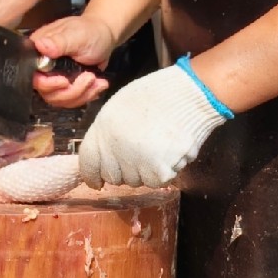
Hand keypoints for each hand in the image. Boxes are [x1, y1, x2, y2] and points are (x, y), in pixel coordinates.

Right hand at [28, 15, 115, 106]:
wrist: (104, 35)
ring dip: (82, 94)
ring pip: (61, 99)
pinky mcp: (66, 86)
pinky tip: (99, 84)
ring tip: (96, 79)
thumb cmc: (90, 31)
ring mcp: (54, 78)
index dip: (48, 84)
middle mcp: (43, 66)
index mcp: (39, 51)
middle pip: (47, 93)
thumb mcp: (77, 35)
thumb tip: (41, 45)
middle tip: (89, 77)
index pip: (33, 76)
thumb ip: (59, 41)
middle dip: (71, 91)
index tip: (65, 81)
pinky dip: (88, 95)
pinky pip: (72, 100)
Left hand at [78, 60, 228, 187]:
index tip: (96, 181)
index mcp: (103, 129)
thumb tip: (104, 155)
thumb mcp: (119, 107)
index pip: (87, 165)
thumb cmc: (157, 95)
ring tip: (158, 146)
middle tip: (139, 153)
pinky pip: (156, 182)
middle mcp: (116, 150)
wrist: (189, 95)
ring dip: (145, 170)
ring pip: (135, 181)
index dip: (92, 175)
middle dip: (123, 170)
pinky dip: (164, 171)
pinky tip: (169, 151)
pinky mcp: (158, 172)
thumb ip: (107, 133)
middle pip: (113, 176)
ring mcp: (136, 162)